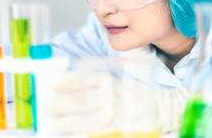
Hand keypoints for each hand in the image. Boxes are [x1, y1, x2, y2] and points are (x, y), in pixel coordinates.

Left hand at [46, 69, 187, 136]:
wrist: (163, 110)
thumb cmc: (131, 94)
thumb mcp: (116, 79)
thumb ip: (94, 79)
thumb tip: (65, 79)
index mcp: (111, 83)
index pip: (86, 79)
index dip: (69, 80)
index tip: (53, 81)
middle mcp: (113, 99)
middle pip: (84, 101)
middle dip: (64, 104)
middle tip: (48, 104)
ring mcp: (117, 119)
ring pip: (89, 122)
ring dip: (69, 124)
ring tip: (54, 125)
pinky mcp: (119, 133)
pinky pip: (96, 135)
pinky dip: (82, 135)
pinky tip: (71, 135)